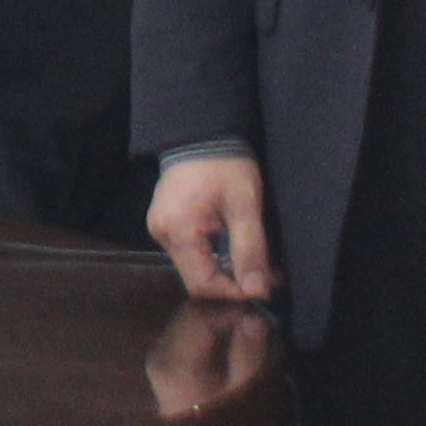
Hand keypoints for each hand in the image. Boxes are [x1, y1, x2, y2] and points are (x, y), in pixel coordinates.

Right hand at [148, 151, 277, 306]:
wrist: (200, 133)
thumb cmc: (224, 166)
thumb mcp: (245, 207)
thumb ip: (250, 250)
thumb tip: (256, 290)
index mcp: (177, 231)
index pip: (202, 285)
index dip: (233, 293)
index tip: (262, 287)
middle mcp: (162, 234)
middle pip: (196, 278)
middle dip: (232, 282)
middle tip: (265, 275)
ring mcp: (161, 228)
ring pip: (194, 267)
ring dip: (225, 270)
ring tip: (253, 262)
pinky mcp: (166, 222)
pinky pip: (190, 251)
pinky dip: (214, 256)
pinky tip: (234, 247)